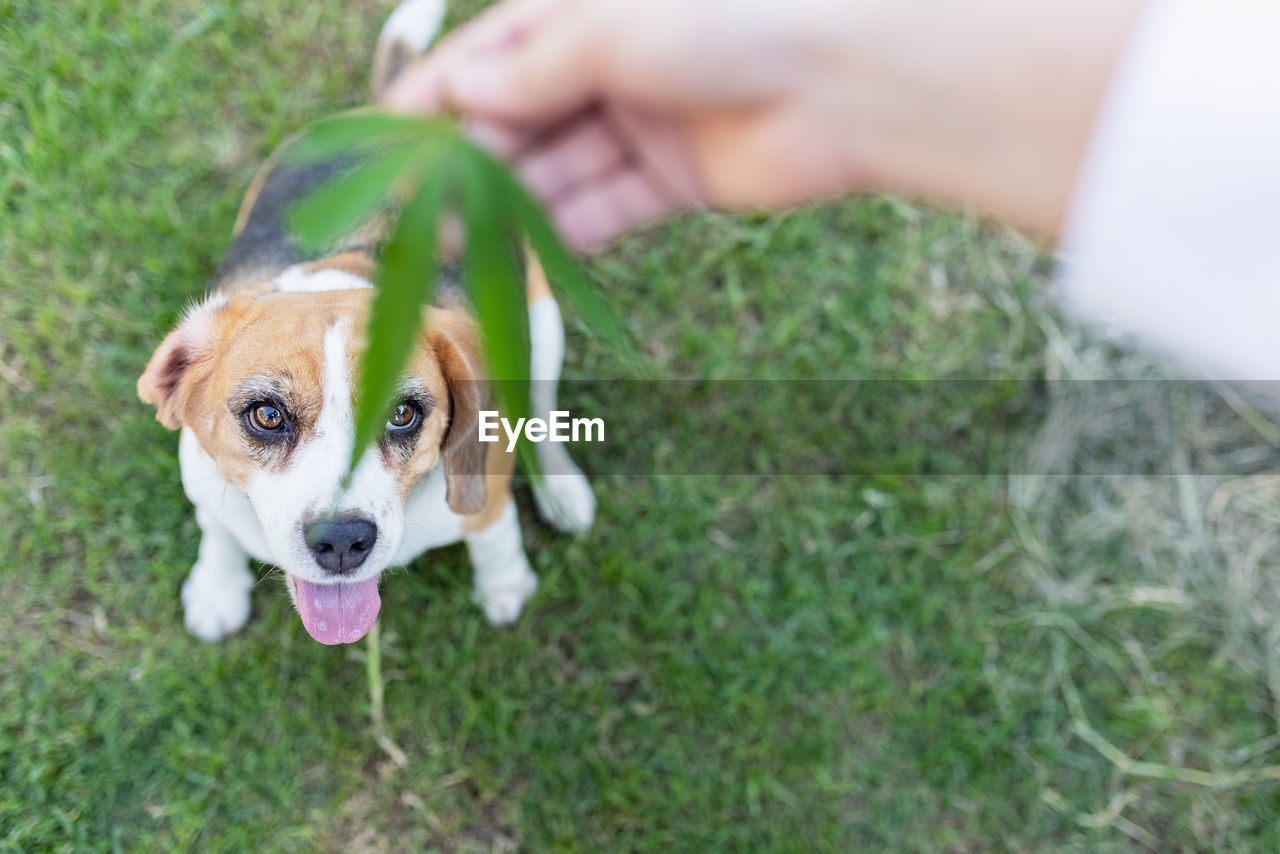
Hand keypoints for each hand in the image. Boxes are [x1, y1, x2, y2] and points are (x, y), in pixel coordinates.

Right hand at [386, 0, 1141, 248]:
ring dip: (506, 215)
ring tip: (453, 255)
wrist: (847, 83)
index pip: (487, 62)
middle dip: (465, 172)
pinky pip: (601, 212)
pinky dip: (562, 238)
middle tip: (412, 222)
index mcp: (578, 15)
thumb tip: (464, 100)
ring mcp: (636, 127)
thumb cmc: (732, 25)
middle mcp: (603, 69)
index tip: (382, 153)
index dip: (433, 108)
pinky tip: (520, 265)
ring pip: (553, 176)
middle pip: (515, 126)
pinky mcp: (669, 182)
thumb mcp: (614, 33)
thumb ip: (535, 69)